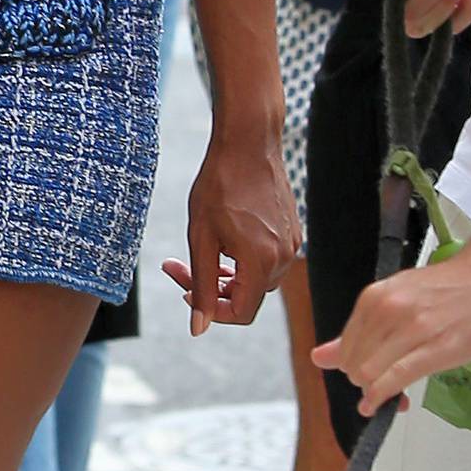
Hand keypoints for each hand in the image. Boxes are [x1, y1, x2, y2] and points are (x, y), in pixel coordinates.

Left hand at [163, 128, 299, 334]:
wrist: (248, 142)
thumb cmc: (219, 184)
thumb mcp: (201, 236)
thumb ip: (202, 284)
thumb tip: (198, 328)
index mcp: (262, 263)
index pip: (241, 313)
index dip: (210, 311)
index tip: (185, 290)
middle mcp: (284, 258)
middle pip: (248, 296)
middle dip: (213, 289)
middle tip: (178, 266)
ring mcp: (292, 244)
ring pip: (257, 279)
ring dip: (228, 275)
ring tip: (203, 250)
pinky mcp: (292, 231)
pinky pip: (268, 259)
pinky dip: (244, 260)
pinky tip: (225, 236)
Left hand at [312, 231, 470, 415]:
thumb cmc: (451, 287)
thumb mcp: (398, 298)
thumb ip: (359, 330)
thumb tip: (321, 356)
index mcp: (376, 296)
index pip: (346, 344)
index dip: (350, 366)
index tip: (362, 374)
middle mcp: (389, 310)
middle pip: (355, 361)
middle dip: (361, 380)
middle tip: (378, 386)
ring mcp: (414, 329)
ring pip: (371, 372)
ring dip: (372, 391)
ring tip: (385, 394)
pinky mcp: (439, 348)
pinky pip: (397, 377)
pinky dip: (382, 396)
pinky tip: (377, 406)